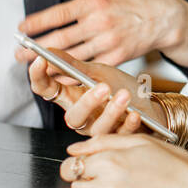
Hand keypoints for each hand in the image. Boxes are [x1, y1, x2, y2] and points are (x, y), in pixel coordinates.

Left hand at [15, 0, 182, 66]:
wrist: (160, 19)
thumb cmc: (128, 0)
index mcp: (94, 3)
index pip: (60, 13)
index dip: (38, 22)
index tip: (22, 28)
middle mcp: (100, 23)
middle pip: (62, 38)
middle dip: (37, 48)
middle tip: (19, 53)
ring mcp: (109, 42)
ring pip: (74, 55)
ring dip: (51, 62)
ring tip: (33, 66)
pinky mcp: (117, 58)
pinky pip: (90, 68)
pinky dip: (73, 73)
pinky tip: (59, 76)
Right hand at [28, 55, 168, 137]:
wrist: (149, 102)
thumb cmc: (118, 86)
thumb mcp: (96, 72)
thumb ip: (73, 65)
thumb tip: (48, 50)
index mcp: (71, 98)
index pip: (46, 90)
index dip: (38, 77)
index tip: (40, 59)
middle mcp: (82, 117)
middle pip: (74, 116)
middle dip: (87, 102)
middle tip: (103, 87)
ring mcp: (100, 129)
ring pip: (99, 129)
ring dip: (112, 112)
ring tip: (124, 95)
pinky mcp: (120, 137)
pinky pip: (121, 136)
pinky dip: (128, 125)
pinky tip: (135, 114)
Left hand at [61, 133, 187, 187]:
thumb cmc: (175, 166)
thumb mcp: (141, 142)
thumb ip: (103, 142)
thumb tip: (73, 149)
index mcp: (111, 161)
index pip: (71, 166)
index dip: (80, 165)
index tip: (88, 167)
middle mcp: (109, 187)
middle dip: (87, 182)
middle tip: (108, 179)